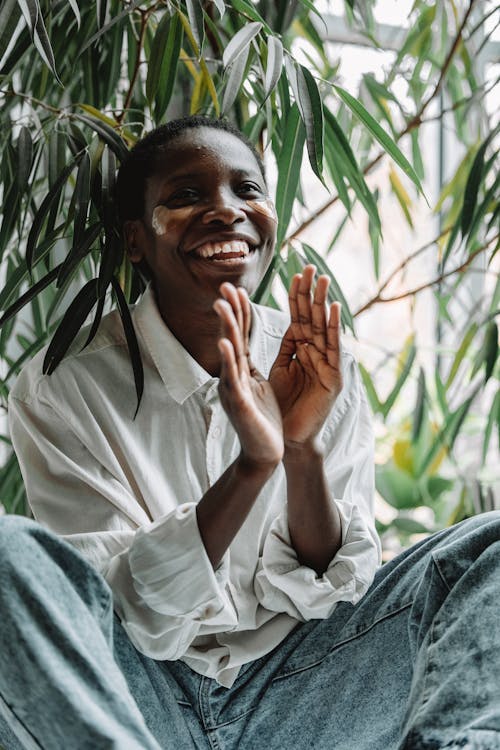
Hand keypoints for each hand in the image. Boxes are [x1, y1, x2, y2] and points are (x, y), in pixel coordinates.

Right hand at [214, 283, 283, 468]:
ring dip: (226, 328)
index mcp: (242, 370)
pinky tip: (225, 343)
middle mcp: (233, 376)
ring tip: (221, 305)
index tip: (237, 288)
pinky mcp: (239, 403)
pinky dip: (228, 360)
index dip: (240, 312)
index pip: (241, 335)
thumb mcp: (259, 384)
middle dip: (229, 311)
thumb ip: (251, 365)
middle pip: (232, 338)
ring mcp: (233, 388)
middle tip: (224, 286)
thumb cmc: (263, 419)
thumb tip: (245, 345)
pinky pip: (233, 378)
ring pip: (230, 354)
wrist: (264, 452)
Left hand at [269, 265, 342, 447]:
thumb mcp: (281, 370)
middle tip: (310, 265)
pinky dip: (333, 329)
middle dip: (311, 293)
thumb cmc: (284, 406)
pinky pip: (333, 350)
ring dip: (323, 303)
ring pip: (324, 329)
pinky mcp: (334, 379)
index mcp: (303, 352)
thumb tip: (289, 323)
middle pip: (313, 318)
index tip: (295, 272)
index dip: (297, 297)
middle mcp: (317, 355)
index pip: (299, 318)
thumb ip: (287, 348)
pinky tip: (332, 309)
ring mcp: (327, 366)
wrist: (288, 439)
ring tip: (323, 279)